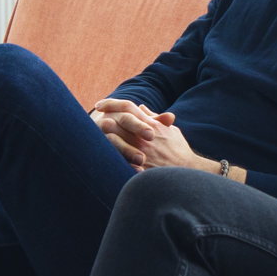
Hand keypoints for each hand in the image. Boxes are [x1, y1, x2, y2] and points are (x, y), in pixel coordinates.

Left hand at [94, 100, 209, 171]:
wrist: (187, 172)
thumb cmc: (179, 151)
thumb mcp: (171, 131)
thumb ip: (155, 118)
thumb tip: (142, 108)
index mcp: (151, 125)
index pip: (127, 107)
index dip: (111, 103)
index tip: (99, 104)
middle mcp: (143, 136)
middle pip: (116, 121)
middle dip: (101, 119)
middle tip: (90, 119)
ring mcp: (140, 152)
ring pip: (113, 139)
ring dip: (100, 136)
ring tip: (90, 135)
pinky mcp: (138, 168)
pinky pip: (117, 159)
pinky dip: (106, 155)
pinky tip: (95, 154)